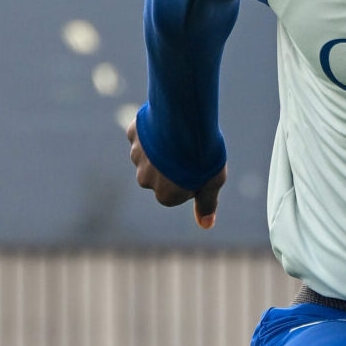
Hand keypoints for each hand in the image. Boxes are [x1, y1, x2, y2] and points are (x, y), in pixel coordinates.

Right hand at [127, 114, 226, 228]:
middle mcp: (146, 179)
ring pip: (148, 153)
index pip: (174, 193)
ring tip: (181, 135)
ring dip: (160, 146)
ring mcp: (137, 156)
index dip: (188, 179)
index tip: (198, 167)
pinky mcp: (133, 134)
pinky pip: (141, 133)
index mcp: (165, 195)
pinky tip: (166, 121)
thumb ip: (207, 203)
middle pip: (159, 174)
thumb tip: (206, 225)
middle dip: (170, 164)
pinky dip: (152, 127)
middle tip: (191, 150)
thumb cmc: (202, 155)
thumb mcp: (212, 181)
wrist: (186, 122)